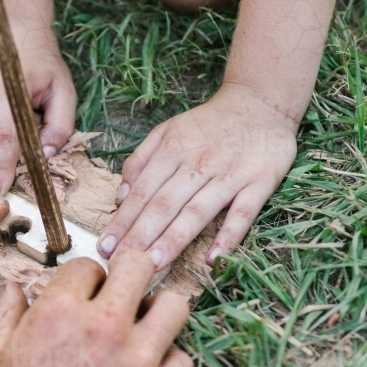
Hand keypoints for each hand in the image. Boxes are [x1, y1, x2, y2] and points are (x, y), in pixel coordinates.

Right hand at [0, 252, 193, 366]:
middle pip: (140, 265)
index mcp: (59, 313)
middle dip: (130, 273)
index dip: (84, 278)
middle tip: (124, 293)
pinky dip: (171, 361)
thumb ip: (6, 317)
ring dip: (160, 311)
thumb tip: (15, 290)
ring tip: (145, 327)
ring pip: (175, 306)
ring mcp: (138, 362)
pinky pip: (184, 360)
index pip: (87, 265)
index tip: (83, 294)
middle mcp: (104, 327)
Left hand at [97, 83, 298, 269]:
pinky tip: (213, 259)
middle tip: (121, 263)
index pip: (143, 192)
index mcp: (173, 149)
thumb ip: (141, 159)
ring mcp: (230, 174)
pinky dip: (229, 236)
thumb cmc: (209, 123)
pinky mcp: (260, 181)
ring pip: (197, 211)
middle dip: (140, 236)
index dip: (123, 221)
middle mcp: (198, 163)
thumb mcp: (168, 130)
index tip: (105, 247)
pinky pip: (243, 213)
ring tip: (154, 263)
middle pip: (165, 204)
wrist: (262, 102)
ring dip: (174, 239)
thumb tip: (121, 195)